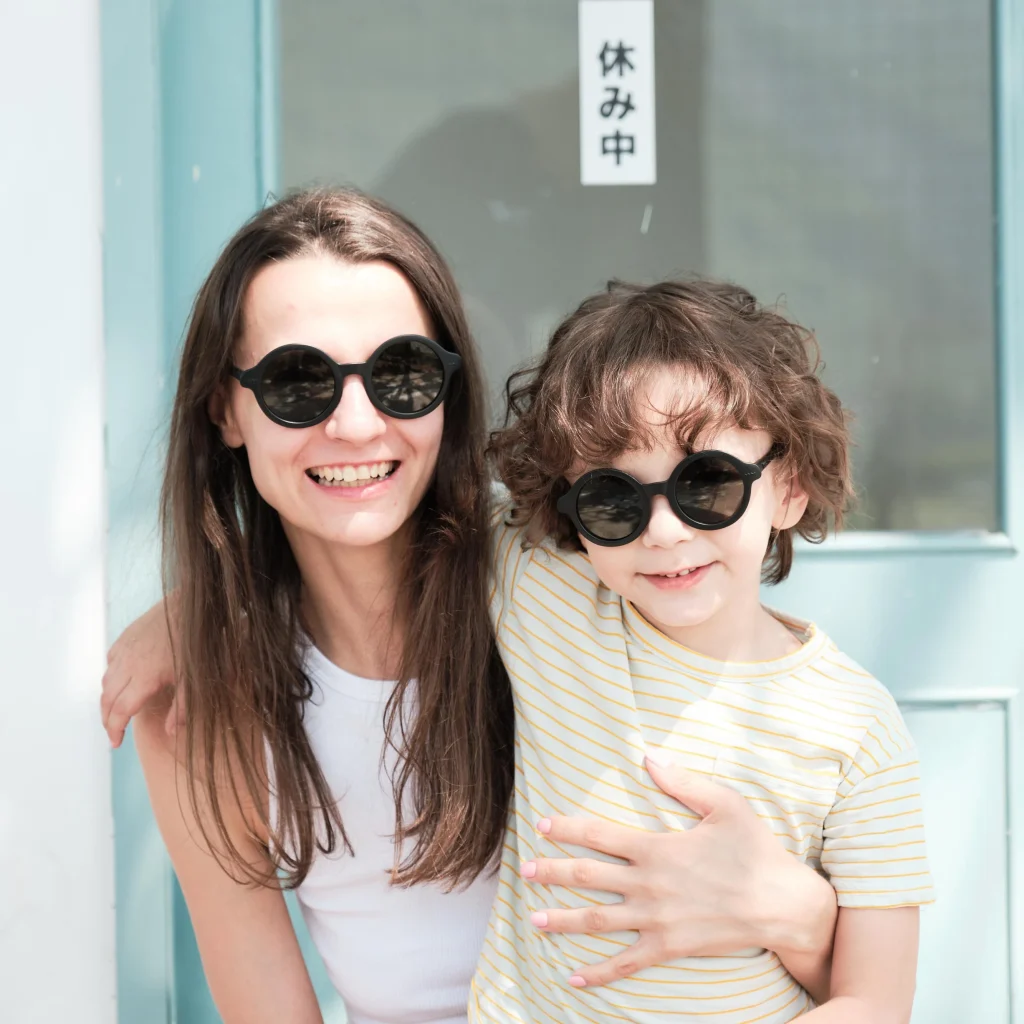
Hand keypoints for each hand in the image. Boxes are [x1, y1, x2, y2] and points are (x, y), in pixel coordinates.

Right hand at [100, 597, 180, 746]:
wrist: (189, 606)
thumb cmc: (195, 643)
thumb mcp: (194, 679)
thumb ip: (182, 708)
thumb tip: (171, 733)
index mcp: (143, 678)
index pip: (120, 711)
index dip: (114, 730)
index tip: (115, 743)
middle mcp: (127, 665)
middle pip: (107, 700)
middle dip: (106, 719)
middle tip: (113, 732)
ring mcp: (124, 650)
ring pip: (105, 682)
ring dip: (106, 700)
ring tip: (114, 712)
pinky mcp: (124, 638)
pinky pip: (110, 663)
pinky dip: (110, 678)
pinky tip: (120, 683)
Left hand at [520, 754, 835, 988]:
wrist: (783, 905)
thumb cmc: (755, 849)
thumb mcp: (725, 804)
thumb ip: (683, 781)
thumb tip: (649, 756)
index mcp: (657, 847)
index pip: (599, 835)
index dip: (567, 828)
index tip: (541, 825)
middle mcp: (649, 884)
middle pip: (588, 878)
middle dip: (552, 873)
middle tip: (523, 870)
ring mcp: (657, 920)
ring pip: (598, 921)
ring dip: (562, 920)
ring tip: (533, 920)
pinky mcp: (669, 947)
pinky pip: (627, 962)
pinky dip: (599, 972)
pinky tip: (574, 977)